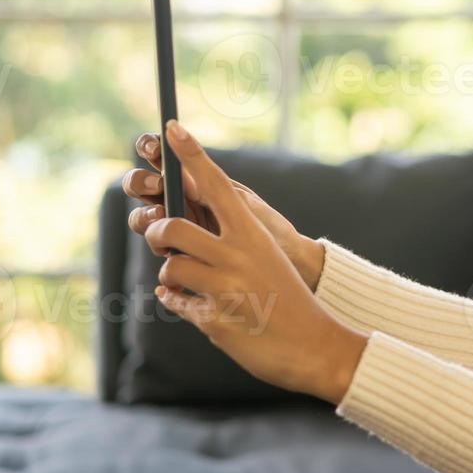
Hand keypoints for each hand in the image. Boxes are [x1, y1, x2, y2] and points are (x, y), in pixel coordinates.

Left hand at [146, 120, 367, 402]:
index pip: (215, 184)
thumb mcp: (266, 256)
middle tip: (164, 239)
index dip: (190, 155)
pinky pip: (174, 301)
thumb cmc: (287, 295)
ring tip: (191, 282)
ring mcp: (224, 289)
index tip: (171, 127)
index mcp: (253, 233)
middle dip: (159, 232)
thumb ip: (229, 239)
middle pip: (173, 227)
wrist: (314, 345)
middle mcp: (237, 256)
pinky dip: (176, 300)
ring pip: (169, 267)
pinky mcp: (213, 320)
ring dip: (172, 274)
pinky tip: (187, 301)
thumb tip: (181, 230)